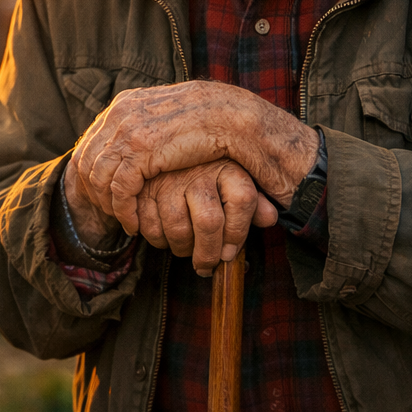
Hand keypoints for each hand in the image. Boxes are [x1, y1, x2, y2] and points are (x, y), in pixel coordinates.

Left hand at [72, 81, 318, 234]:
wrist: (231, 113)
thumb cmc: (207, 120)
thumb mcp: (167, 118)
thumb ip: (146, 127)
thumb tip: (129, 144)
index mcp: (125, 104)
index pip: (90, 142)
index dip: (92, 172)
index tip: (103, 195)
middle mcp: (120, 114)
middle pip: (86, 159)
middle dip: (93, 190)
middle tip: (107, 212)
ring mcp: (128, 130)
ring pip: (97, 176)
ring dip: (107, 204)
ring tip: (122, 220)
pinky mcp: (141, 149)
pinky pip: (119, 188)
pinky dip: (123, 210)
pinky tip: (134, 223)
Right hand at [137, 159, 277, 275]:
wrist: (162, 145)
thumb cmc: (206, 171)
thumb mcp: (234, 178)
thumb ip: (254, 201)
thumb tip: (268, 218)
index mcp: (227, 166)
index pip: (242, 200)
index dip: (239, 234)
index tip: (230, 253)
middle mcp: (199, 171)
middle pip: (209, 222)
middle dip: (208, 254)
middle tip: (207, 265)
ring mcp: (169, 179)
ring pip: (178, 230)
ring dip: (182, 249)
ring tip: (186, 249)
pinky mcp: (143, 188)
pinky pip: (150, 227)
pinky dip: (158, 241)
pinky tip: (166, 237)